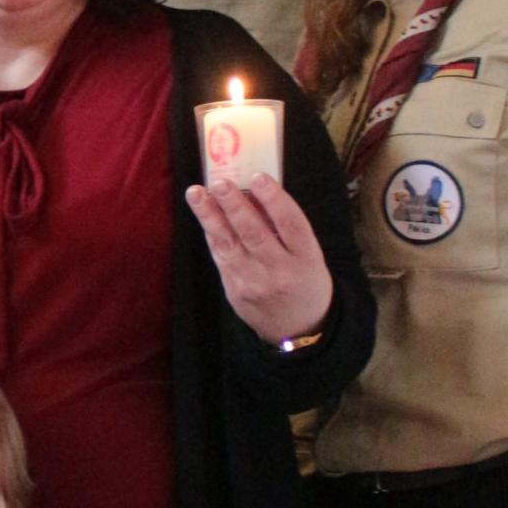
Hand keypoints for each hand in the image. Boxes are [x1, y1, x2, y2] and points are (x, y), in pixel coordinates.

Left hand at [184, 172, 333, 343]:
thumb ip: (287, 228)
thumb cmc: (305, 281)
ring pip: (229, 244)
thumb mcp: (310, 256)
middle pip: (255, 233)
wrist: (298, 329)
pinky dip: (211, 233)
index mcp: (307, 259)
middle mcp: (280, 271)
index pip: (291, 224)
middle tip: (219, 182)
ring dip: (210, 216)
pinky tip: (204, 214)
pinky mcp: (235, 290)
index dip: (274, 199)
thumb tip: (256, 191)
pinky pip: (220, 256)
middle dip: (234, 205)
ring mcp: (255, 283)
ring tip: (196, 193)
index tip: (258, 177)